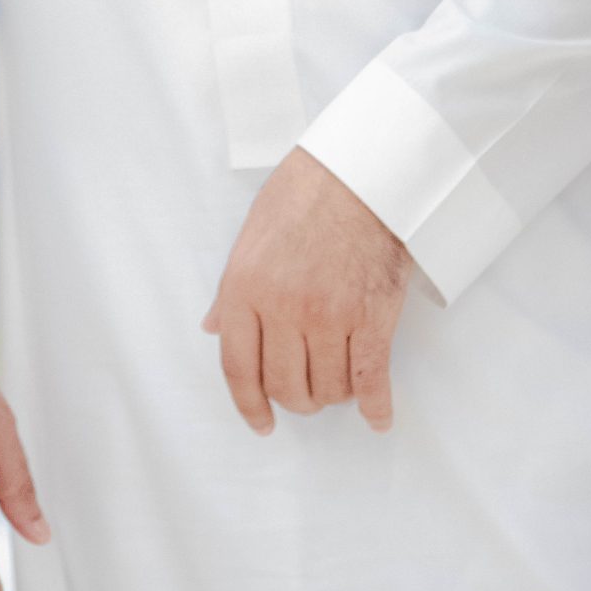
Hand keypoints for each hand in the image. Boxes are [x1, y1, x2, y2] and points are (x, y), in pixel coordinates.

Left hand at [203, 148, 411, 434]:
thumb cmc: (307, 190)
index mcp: (246, 287)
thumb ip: (231, 289)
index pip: (238, 367)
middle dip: (294, 399)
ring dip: (332, 395)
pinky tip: (377, 416)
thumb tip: (213, 328)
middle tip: (304, 394)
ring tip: (336, 385)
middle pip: (284, 384)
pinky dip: (375, 405)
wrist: (363, 168)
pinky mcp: (372, 317)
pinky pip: (371, 378)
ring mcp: (329, 316)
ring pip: (328, 387)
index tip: (261, 421)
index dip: (249, 404)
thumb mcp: (252, 233)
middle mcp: (284, 308)